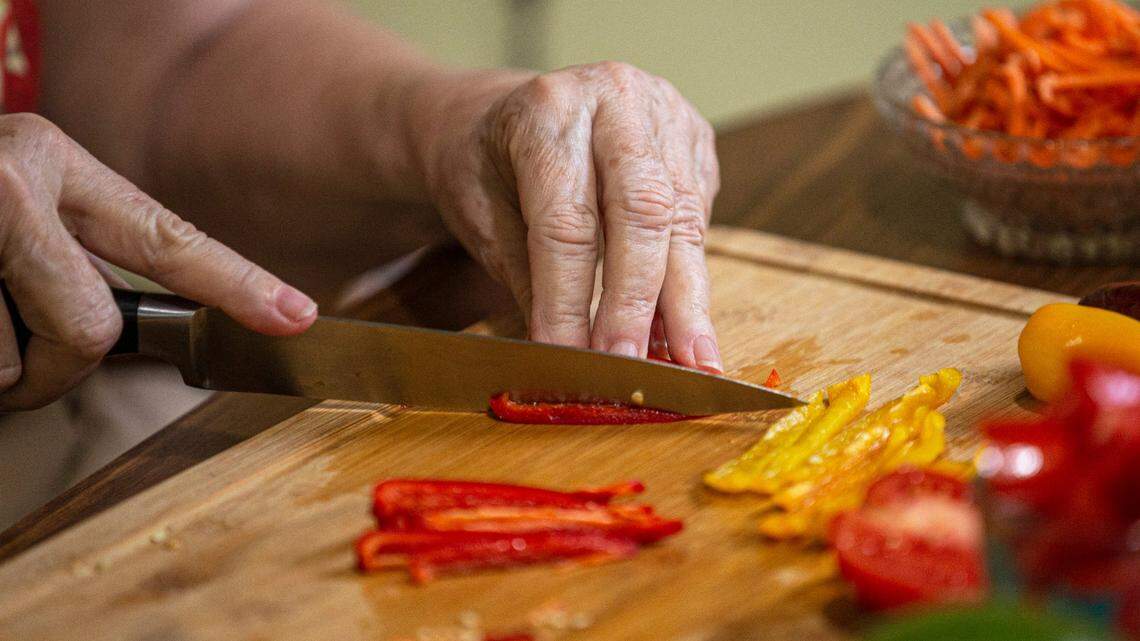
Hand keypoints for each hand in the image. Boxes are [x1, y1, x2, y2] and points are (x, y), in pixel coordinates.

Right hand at [0, 114, 316, 409]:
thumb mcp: (13, 205)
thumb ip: (76, 254)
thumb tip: (119, 333)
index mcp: (56, 162)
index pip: (168, 240)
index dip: (238, 287)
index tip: (299, 315)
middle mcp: (22, 183)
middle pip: (91, 331)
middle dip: (57, 365)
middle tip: (18, 351)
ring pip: (22, 364)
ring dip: (3, 369)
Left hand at [420, 62, 721, 370]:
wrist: (505, 112)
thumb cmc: (484, 165)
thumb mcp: (481, 216)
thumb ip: (527, 278)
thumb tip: (567, 355)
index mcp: (549, 110)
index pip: (567, 222)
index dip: (570, 300)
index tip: (570, 361)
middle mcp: (617, 100)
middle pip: (642, 213)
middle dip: (638, 302)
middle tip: (635, 369)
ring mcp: (666, 114)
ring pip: (684, 220)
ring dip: (687, 303)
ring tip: (694, 366)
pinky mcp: (695, 140)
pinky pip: (698, 218)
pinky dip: (690, 280)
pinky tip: (688, 330)